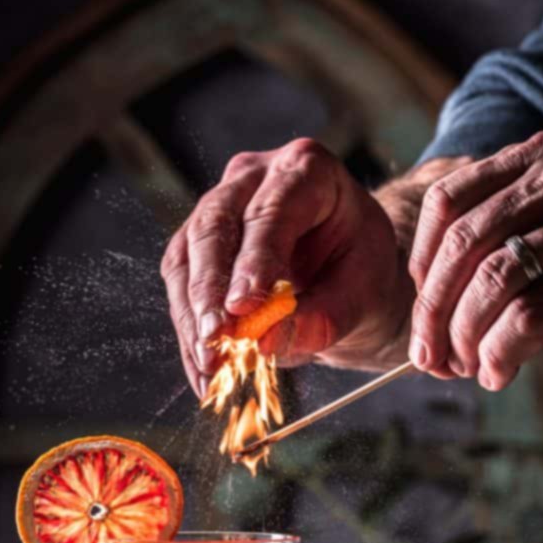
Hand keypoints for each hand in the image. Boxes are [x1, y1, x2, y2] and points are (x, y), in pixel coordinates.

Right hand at [161, 139, 414, 396]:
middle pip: (213, 227)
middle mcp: (251, 177)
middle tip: (215, 340)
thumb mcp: (362, 293)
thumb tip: (267, 343)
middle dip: (209, 291)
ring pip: (186, 258)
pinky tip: (203, 372)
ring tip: (209, 367)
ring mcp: (216, 208)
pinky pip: (180, 287)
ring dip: (193, 318)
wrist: (348, 272)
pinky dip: (191, 334)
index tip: (242, 307)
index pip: (270, 212)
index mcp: (305, 169)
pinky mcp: (195, 245)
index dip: (253, 260)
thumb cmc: (360, 271)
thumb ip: (323, 316)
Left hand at [408, 131, 542, 389]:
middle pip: (462, 247)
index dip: (421, 263)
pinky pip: (527, 320)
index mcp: (540, 160)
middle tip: (430, 357)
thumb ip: (495, 259)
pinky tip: (499, 373)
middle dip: (433, 313)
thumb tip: (428, 329)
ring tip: (468, 368)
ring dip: (465, 340)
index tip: (422, 308)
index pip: (448, 200)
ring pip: (491, 285)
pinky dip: (499, 356)